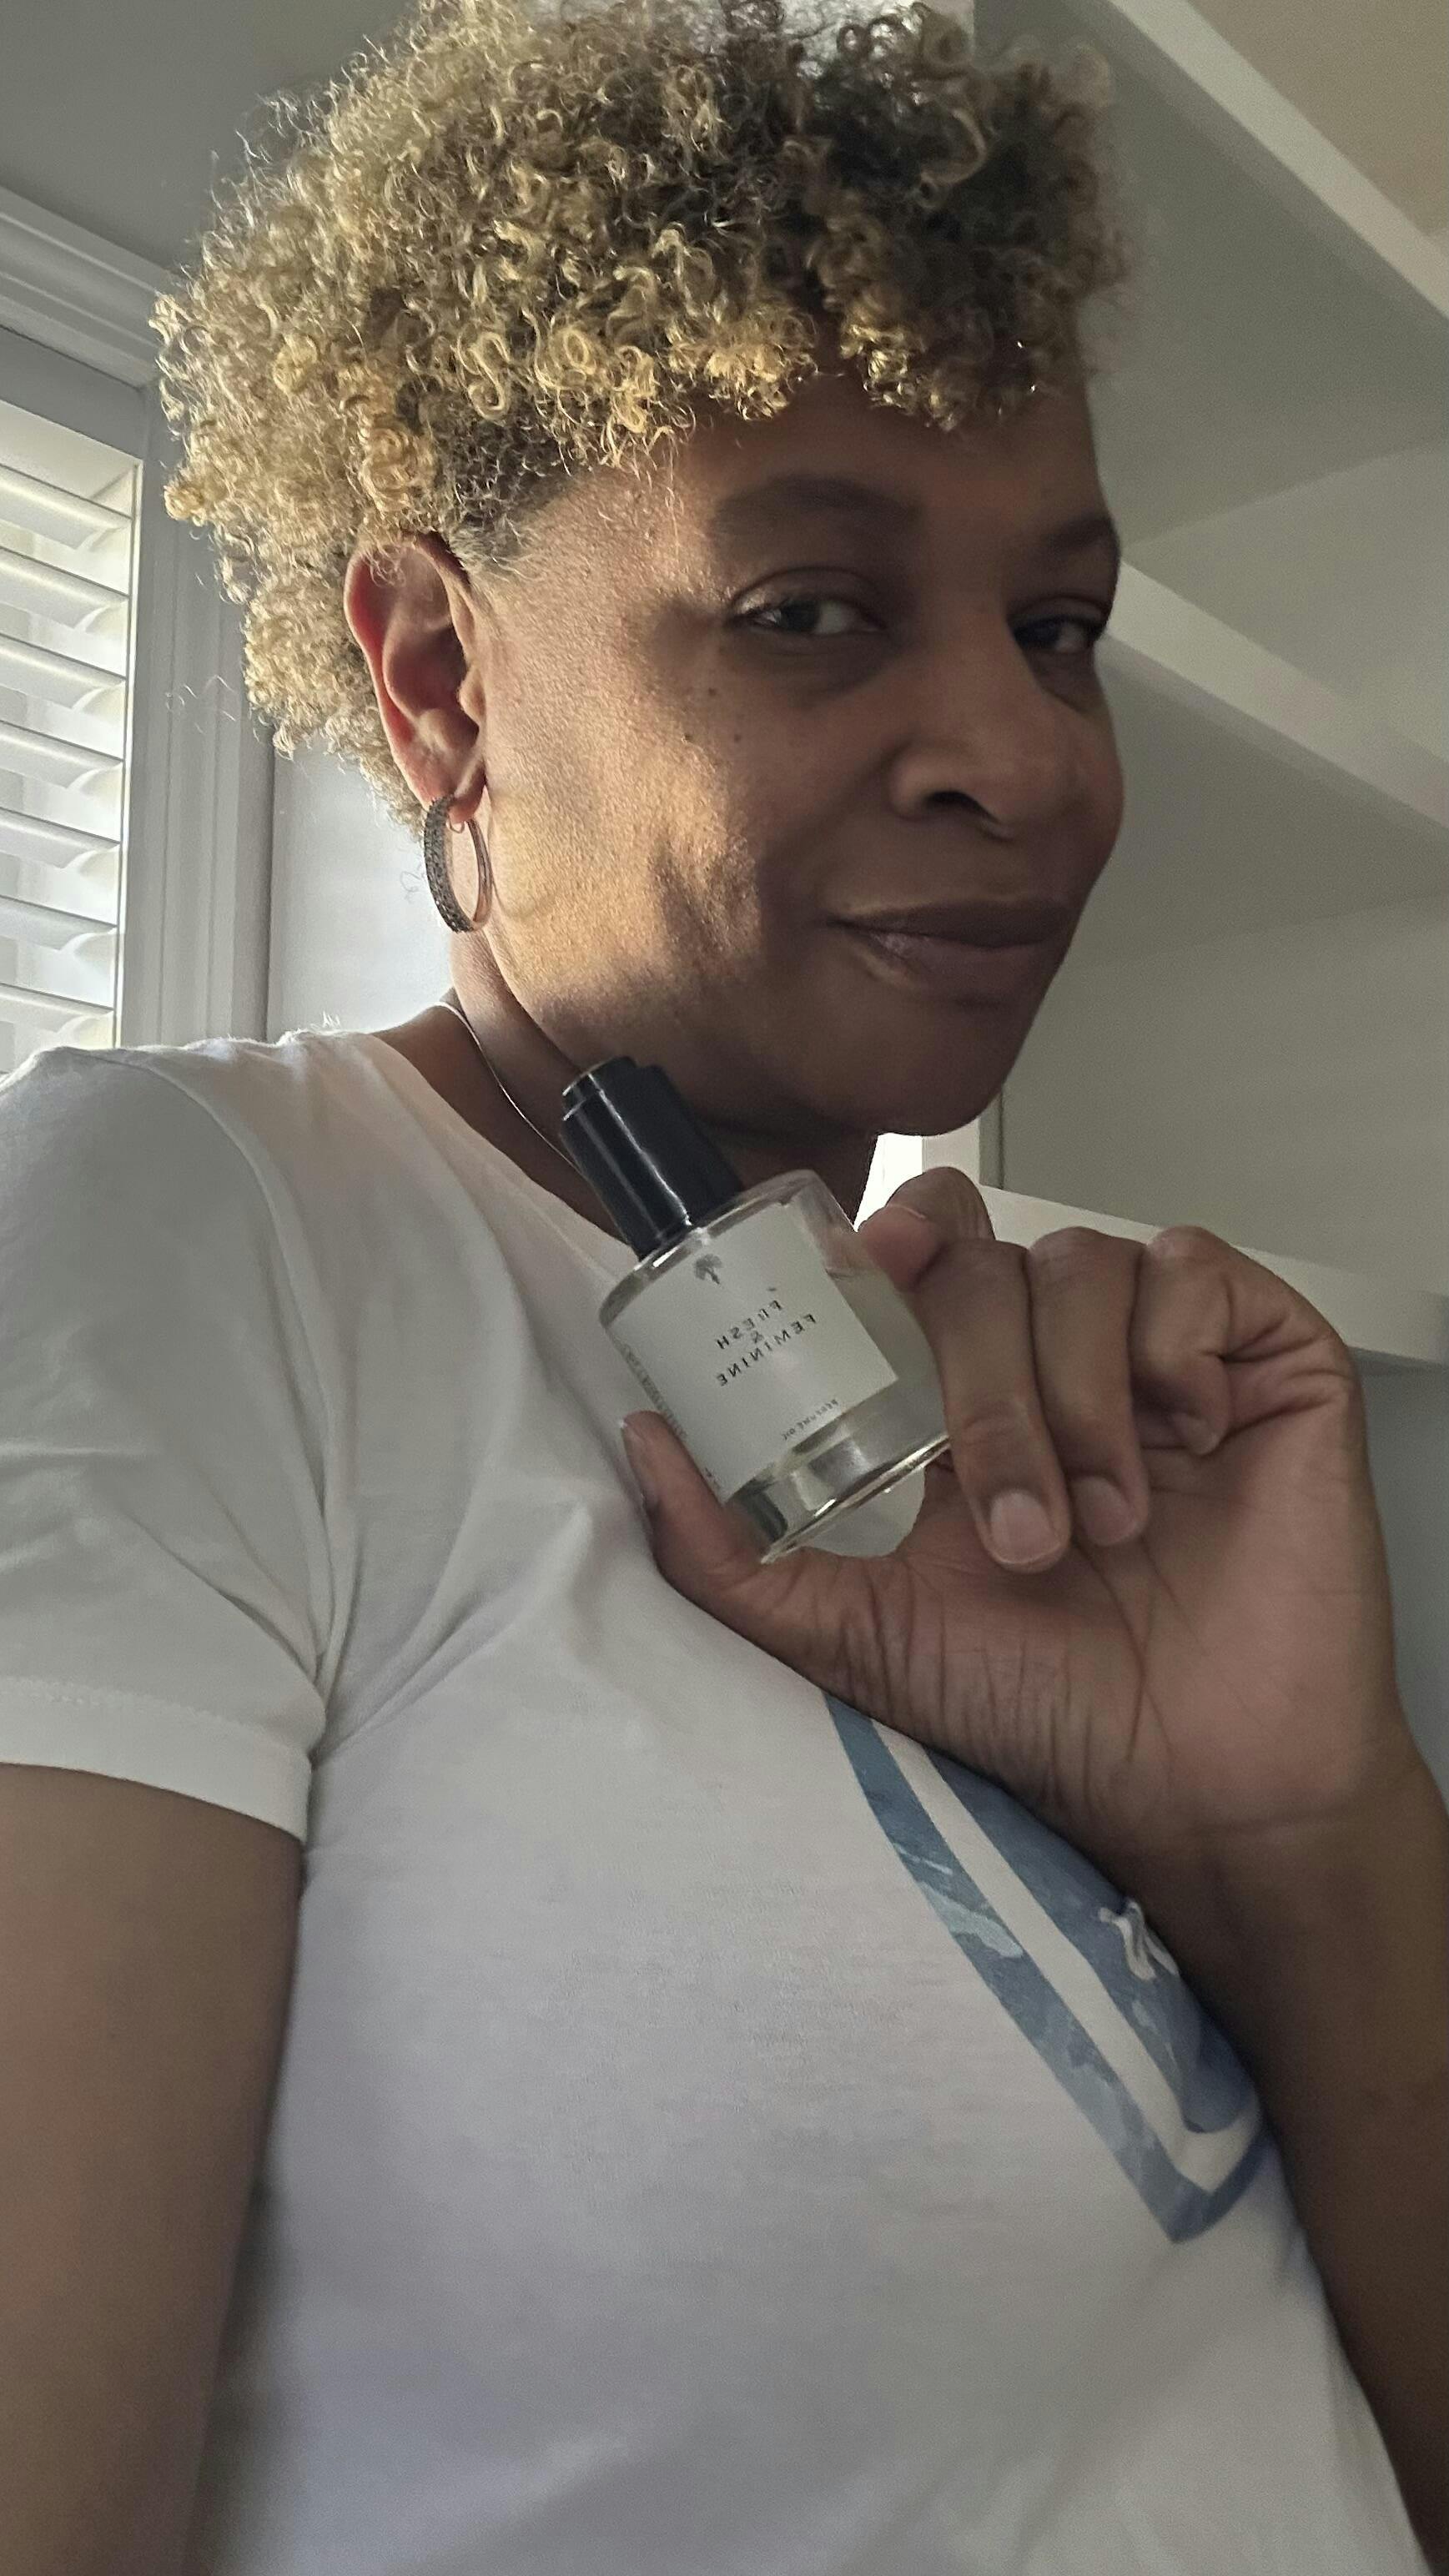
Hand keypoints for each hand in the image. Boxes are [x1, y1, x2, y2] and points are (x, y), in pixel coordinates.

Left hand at [620, 1170, 1424, 1940]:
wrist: (1197, 1785)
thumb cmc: (1038, 1703)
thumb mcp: (851, 1633)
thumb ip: (733, 1549)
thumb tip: (644, 1435)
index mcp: (949, 1395)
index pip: (911, 1249)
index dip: (885, 1233)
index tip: (871, 1263)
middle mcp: (1047, 1356)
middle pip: (984, 1261)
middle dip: (980, 1386)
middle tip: (1010, 1527)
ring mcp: (1155, 1352)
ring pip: (1082, 1264)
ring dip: (1073, 1399)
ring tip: (1091, 1529)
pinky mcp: (1259, 1358)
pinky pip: (1198, 1274)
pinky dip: (1174, 1351)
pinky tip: (1184, 1446)